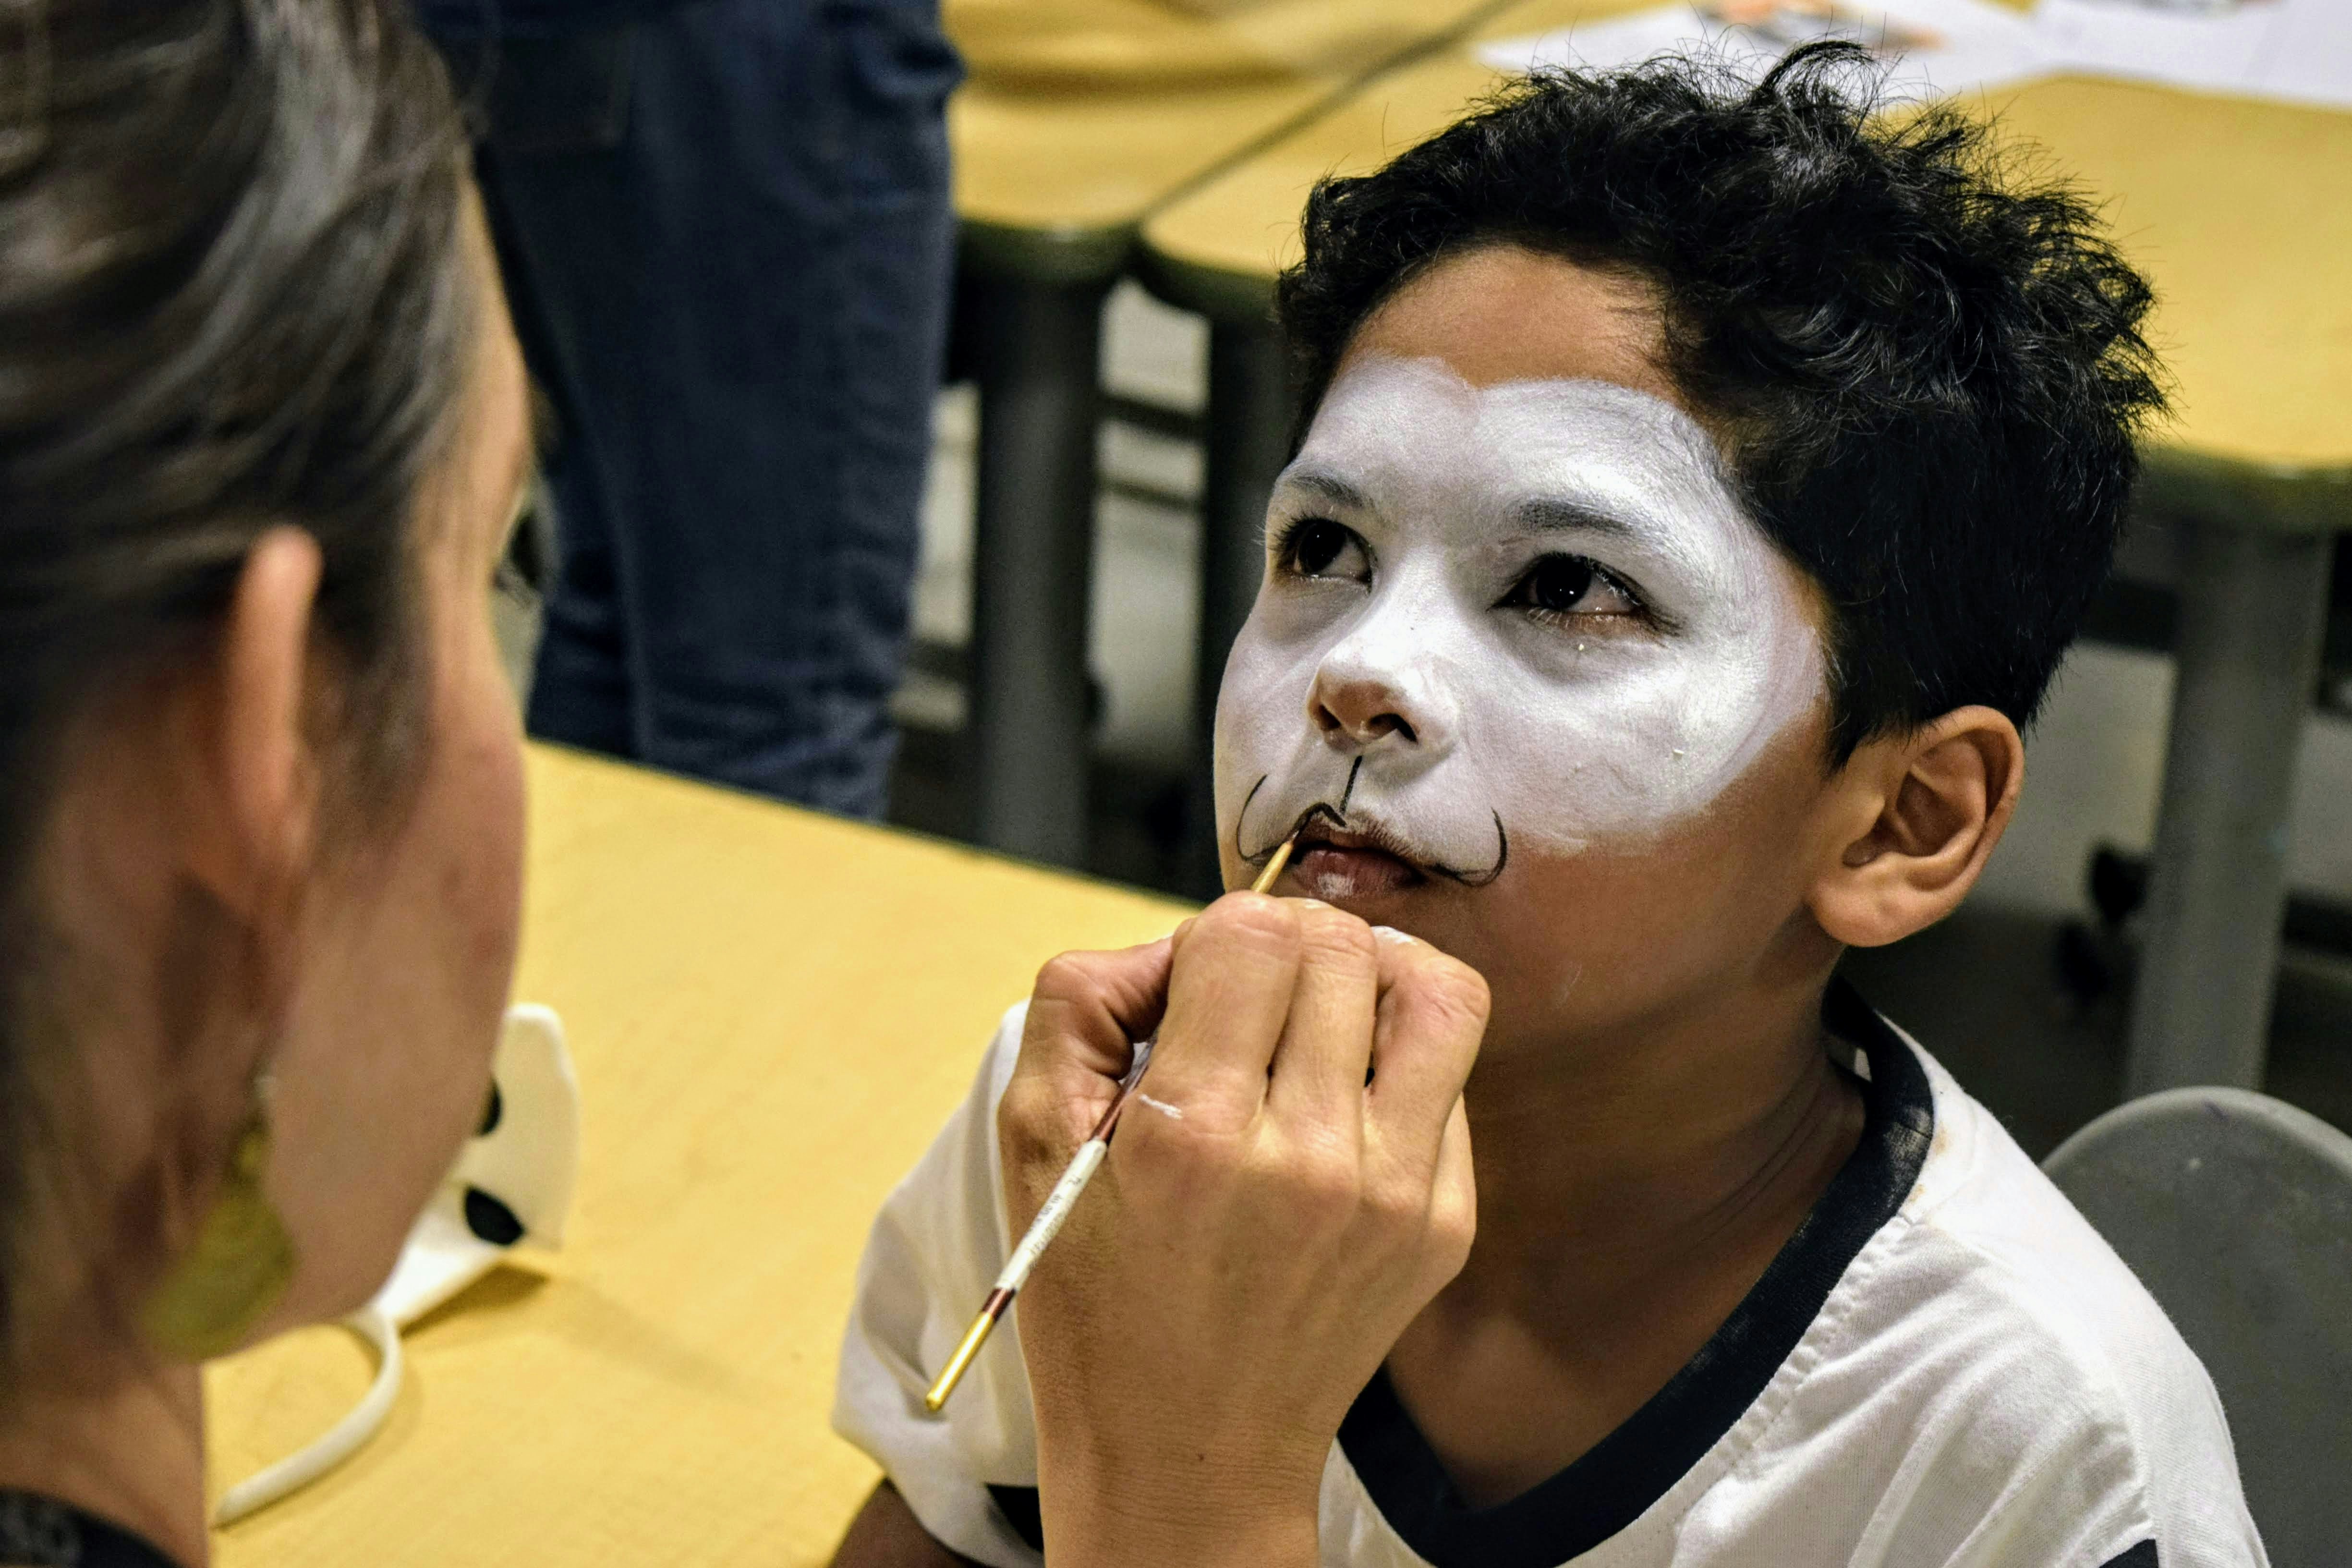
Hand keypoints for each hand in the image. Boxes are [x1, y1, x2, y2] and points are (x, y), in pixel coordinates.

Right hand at [999, 893, 1487, 1567]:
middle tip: (1249, 993)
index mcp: (1194, 1137)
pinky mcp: (1445, 1225)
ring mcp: (1394, 1197)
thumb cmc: (1096, 1297)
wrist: (1185, 1455)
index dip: (1215, 932)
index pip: (1251, 934)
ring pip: (1436, 992)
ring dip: (1375, 973)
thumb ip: (1082, 1003)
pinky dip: (1399, 1058)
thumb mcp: (1033, 1143)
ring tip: (1325, 1007)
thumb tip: (1172, 943)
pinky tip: (1342, 1098)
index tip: (1194, 983)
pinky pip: (1452, 1079)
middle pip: (1340, 946)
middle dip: (1286, 941)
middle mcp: (1310, 1161)